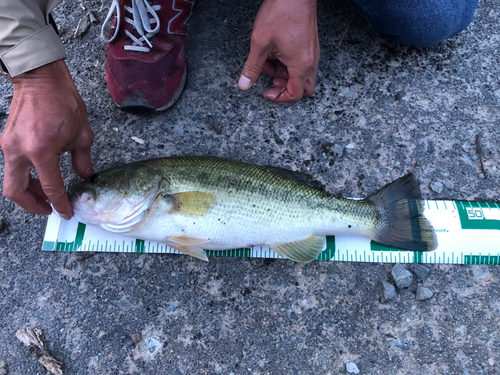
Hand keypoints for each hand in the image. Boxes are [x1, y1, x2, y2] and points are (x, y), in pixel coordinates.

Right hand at [0, 59, 93, 218]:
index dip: (59, 204)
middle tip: (49, 209)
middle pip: (16, 192)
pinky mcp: (6, 141)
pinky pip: (13, 167)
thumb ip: (82, 161)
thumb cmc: (63, 101)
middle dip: (33, 205)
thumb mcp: (82, 135)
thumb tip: (84, 177)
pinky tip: (41, 176)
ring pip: (12, 181)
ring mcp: (9, 146)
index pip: (51, 187)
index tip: (66, 212)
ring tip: (47, 195)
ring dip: (28, 192)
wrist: (41, 78)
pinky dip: (26, 176)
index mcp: (42, 151)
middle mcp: (20, 151)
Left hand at [238, 0, 318, 101]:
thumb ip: (252, 67)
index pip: (295, 94)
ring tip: (268, 61)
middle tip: (271, 81)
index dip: (279, 97)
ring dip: (284, 74)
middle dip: (286, 88)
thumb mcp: (260, 43)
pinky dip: (289, 64)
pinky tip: (275, 52)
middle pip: (304, 88)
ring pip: (302, 75)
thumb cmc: (281, 13)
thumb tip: (244, 85)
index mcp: (301, 65)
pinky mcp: (310, 44)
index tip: (266, 92)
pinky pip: (303, 63)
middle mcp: (311, 61)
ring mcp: (313, 52)